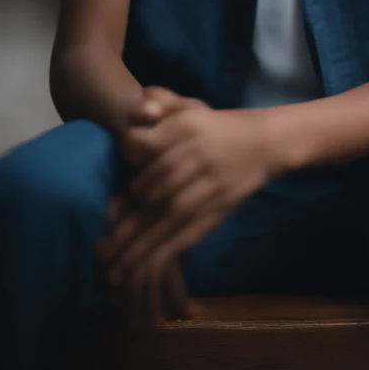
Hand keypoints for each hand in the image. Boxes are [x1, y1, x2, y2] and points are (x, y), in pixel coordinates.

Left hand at [102, 87, 208, 323]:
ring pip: (169, 217)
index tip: (111, 198)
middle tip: (102, 250)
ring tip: (116, 269)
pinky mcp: (221, 206)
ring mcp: (210, 184)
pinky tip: (150, 266)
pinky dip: (170, 249)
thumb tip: (141, 104)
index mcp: (188, 127)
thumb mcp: (193, 106)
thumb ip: (165, 100)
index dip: (128, 176)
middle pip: (155, 191)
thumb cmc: (221, 126)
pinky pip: (191, 230)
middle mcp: (197, 155)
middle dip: (127, 222)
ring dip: (142, 244)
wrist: (267, 142)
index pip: (147, 151)